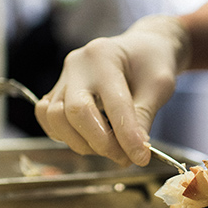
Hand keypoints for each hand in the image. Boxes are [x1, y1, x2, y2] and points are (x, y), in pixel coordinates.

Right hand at [35, 15, 190, 166]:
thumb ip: (144, 117)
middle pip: (76, 111)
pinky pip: (48, 119)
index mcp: (104, 56)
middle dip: (101, 143)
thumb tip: (135, 152)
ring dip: (82, 143)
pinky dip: (65, 136)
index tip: (140, 158)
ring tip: (110, 149)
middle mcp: (77, 65)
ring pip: (56, 119)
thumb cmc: (151, 63)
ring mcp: (62, 78)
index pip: (113, 103)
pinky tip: (89, 139)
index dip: (127, 135)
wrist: (138, 49)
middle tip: (124, 158)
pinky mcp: (56, 92)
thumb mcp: (158, 86)